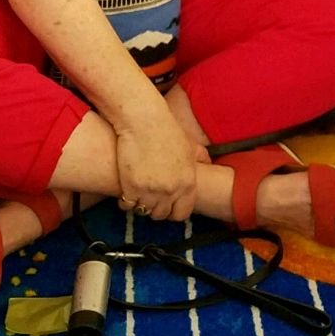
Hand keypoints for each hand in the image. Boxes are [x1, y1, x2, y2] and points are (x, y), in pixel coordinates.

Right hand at [115, 107, 202, 223]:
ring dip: (140, 205)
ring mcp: (151, 191)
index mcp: (188, 182)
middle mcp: (171, 190)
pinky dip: (125, 201)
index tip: (165, 206)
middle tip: (148, 198)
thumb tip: (209, 162)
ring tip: (136, 194)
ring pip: (144, 211)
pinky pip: (127, 205)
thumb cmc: (166, 130)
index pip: (182, 213)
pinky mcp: (132, 187)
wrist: (144, 121)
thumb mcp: (189, 144)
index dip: (172, 211)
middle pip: (161, 214)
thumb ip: (200, 156)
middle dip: (155, 208)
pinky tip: (125, 191)